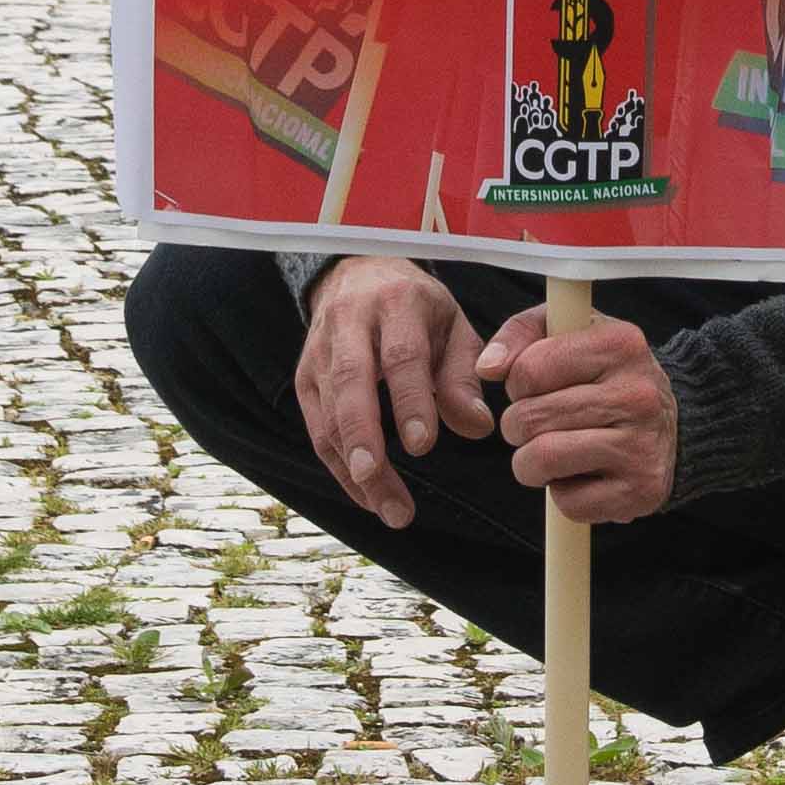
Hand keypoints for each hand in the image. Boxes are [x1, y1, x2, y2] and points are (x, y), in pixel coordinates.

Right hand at [293, 255, 491, 529]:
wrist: (358, 274)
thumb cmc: (416, 308)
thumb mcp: (452, 326)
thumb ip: (463, 375)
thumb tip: (479, 426)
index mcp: (397, 303)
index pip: (401, 355)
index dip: (410, 401)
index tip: (423, 445)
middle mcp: (350, 323)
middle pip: (350, 382)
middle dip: (362, 435)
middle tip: (378, 478)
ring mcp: (320, 351)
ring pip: (328, 413)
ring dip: (354, 467)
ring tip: (390, 510)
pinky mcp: (305, 377)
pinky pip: (317, 429)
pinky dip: (341, 468)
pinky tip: (369, 496)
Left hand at [490, 298, 679, 526]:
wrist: (673, 423)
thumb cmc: (605, 374)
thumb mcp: (569, 333)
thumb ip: (520, 335)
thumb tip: (486, 367)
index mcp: (621, 345)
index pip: (529, 370)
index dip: (518, 384)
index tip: (535, 388)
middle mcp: (638, 394)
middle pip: (530, 418)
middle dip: (518, 426)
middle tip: (537, 425)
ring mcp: (642, 446)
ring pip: (543, 459)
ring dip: (531, 463)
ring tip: (551, 451)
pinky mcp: (641, 491)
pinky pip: (569, 502)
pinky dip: (563, 494)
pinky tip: (583, 474)